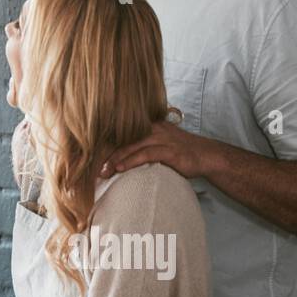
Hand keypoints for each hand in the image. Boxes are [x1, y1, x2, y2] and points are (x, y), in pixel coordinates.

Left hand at [99, 120, 218, 180]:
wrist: (207, 155)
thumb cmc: (180, 152)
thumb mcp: (158, 145)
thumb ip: (140, 147)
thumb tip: (117, 158)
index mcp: (147, 125)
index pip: (121, 133)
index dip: (104, 145)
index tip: (89, 156)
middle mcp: (152, 128)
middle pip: (122, 139)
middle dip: (105, 153)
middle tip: (90, 166)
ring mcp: (161, 138)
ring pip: (131, 146)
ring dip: (114, 159)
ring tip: (102, 171)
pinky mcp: (170, 150)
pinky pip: (146, 154)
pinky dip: (131, 161)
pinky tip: (120, 168)